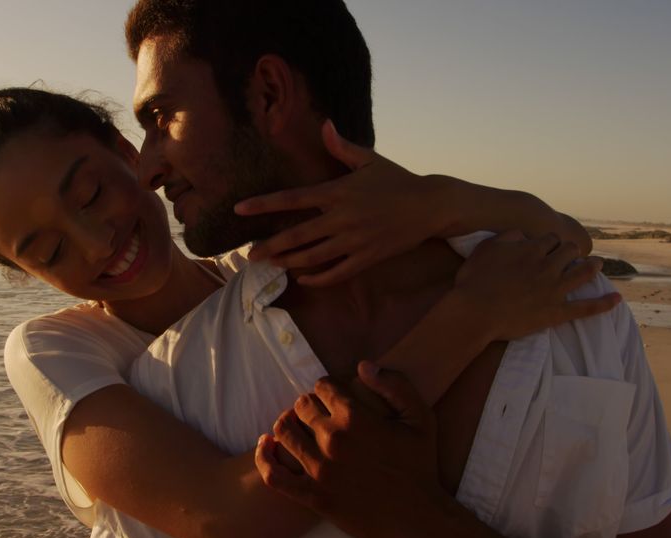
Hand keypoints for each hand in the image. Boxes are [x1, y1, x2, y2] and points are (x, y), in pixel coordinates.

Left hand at [235, 120, 458, 286]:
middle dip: (270, 246)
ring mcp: (354, 241)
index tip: (240, 209)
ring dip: (289, 262)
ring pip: (314, 257)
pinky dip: (318, 278)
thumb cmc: (398, 180)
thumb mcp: (370, 160)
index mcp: (338, 192)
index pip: (292, 198)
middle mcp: (342, 218)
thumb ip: (342, 147)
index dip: (264, 204)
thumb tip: (325, 125)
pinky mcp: (367, 258)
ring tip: (272, 264)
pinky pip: (338, 273)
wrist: (430, 205)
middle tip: (249, 254)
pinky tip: (304, 278)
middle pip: (297, 236)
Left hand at [255, 362, 443, 537]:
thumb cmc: (420, 466)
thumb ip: (394, 385)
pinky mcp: (312, 495)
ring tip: (294, 425)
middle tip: (315, 412)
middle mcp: (333, 439)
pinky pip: (275, 475)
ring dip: (287, 424)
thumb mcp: (421, 418)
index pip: (323, 387)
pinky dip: (265, 458)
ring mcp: (319, 469)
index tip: (331, 395)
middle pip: (301, 407)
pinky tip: (265, 446)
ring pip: (284, 433)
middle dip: (307, 404)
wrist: (417, 518)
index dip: (326, 387)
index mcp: (355, 418)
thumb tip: (363, 366)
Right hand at [454, 230, 619, 339]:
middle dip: (572, 250)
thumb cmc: (474, 280)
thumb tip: (523, 234)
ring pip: (583, 273)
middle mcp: (548, 267)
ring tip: (599, 264)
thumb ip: (508, 237)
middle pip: (570, 252)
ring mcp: (555, 290)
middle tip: (573, 254)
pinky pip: (586, 308)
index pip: (551, 238)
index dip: (551, 241)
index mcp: (532, 250)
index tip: (548, 245)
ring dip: (593, 266)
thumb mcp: (486, 248)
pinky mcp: (557, 313)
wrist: (474, 312)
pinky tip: (618, 298)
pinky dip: (604, 304)